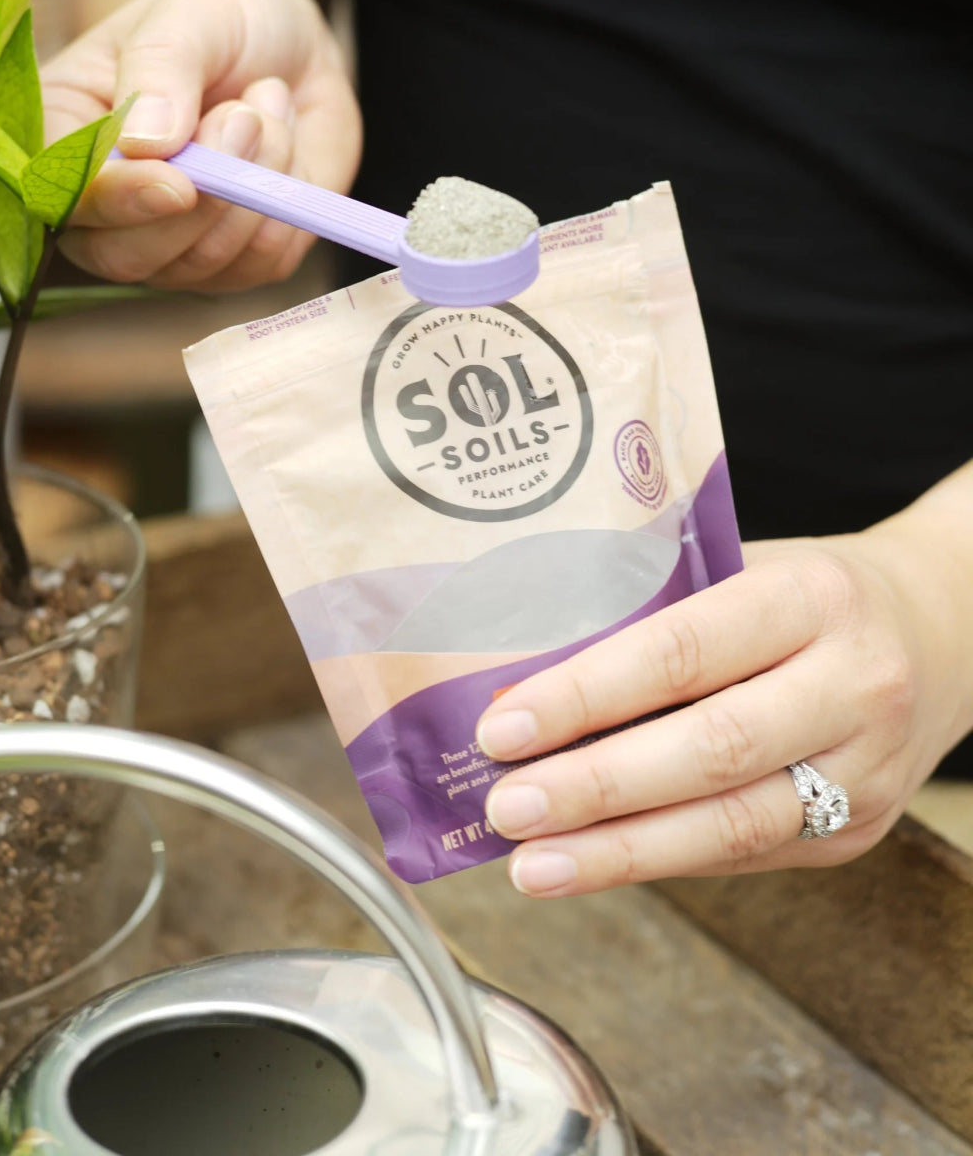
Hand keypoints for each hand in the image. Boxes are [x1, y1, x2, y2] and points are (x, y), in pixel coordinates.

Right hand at [40, 0, 359, 291]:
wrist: (292, 57)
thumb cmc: (223, 29)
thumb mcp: (188, 18)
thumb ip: (159, 69)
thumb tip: (145, 145)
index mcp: (65, 140)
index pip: (62, 197)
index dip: (118, 200)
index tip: (178, 182)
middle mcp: (104, 212)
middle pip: (125, 256)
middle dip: (199, 202)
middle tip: (244, 120)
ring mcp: (167, 250)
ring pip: (202, 261)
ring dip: (251, 183)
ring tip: (263, 111)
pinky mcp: (232, 269)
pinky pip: (259, 262)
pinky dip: (283, 202)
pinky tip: (280, 146)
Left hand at [477, 468, 972, 897]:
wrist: (940, 630)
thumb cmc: (807, 594)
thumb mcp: (743, 568)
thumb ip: (653, 611)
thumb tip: (518, 675)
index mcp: (809, 598)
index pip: (683, 650)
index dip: (588, 695)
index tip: (504, 729)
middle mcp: (854, 686)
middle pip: (710, 751)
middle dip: (594, 789)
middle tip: (506, 807)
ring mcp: (866, 770)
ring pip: (730, 826)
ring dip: (618, 853)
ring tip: (531, 865)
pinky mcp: (857, 831)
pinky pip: (742, 855)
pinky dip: (658, 860)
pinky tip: (591, 863)